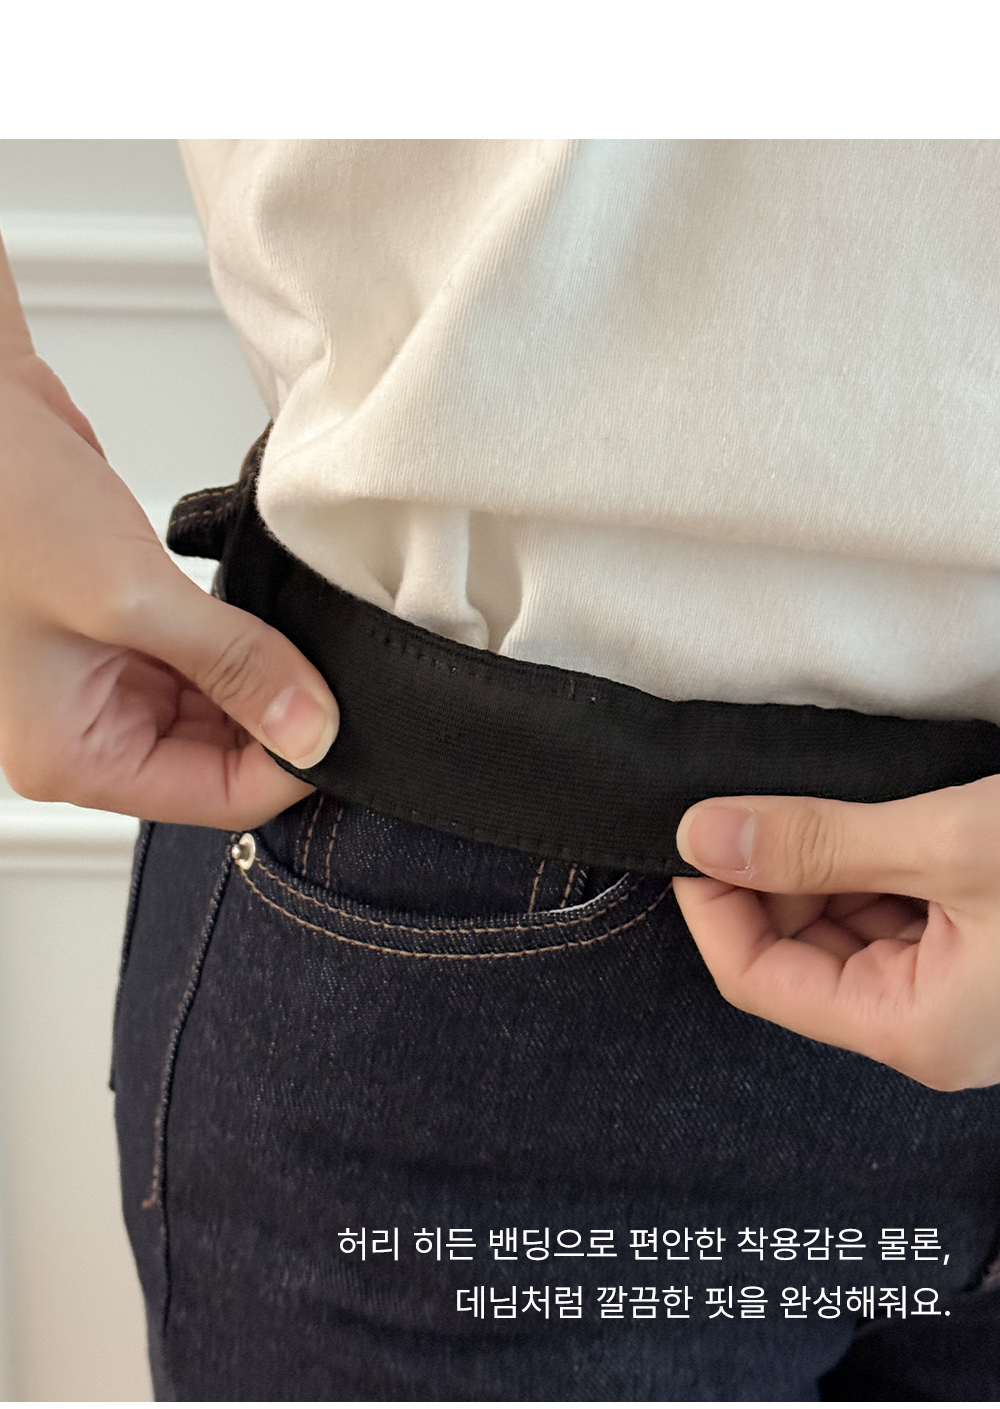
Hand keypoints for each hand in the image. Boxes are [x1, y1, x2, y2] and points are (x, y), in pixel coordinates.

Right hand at [0, 350, 337, 828]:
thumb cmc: (3, 501)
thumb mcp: (127, 594)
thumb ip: (231, 664)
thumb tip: (314, 730)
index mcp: (73, 755)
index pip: (215, 798)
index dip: (291, 766)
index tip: (346, 718)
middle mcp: (89, 729)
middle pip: (223, 758)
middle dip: (283, 719)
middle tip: (335, 669)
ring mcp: (110, 680)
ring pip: (224, 709)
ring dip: (269, 677)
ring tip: (303, 634)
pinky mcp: (132, 631)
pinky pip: (211, 661)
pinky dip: (248, 642)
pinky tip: (273, 613)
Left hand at [673, 776, 999, 1090]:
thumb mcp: (950, 844)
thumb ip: (822, 841)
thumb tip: (703, 836)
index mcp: (912, 1030)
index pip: (756, 978)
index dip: (714, 903)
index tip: (695, 830)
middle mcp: (928, 1027)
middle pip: (795, 951)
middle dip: (768, 873)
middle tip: (759, 796)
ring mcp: (955, 992)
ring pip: (842, 925)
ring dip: (822, 860)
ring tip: (835, 795)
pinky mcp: (979, 952)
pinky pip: (893, 912)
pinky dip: (870, 862)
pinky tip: (880, 813)